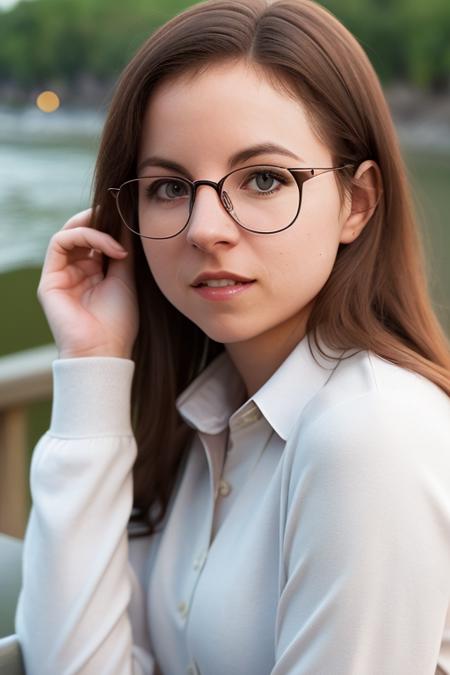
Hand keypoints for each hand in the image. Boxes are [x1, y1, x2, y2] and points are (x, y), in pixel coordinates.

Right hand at [37, 208, 138, 358]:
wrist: (105, 351)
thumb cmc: (118, 322)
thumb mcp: (125, 278)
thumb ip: (122, 249)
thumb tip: (127, 221)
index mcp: (93, 273)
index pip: (95, 238)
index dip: (110, 225)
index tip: (131, 221)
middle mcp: (75, 271)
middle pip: (80, 231)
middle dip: (100, 220)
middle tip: (121, 218)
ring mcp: (61, 275)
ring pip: (69, 233)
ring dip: (95, 228)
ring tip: (118, 240)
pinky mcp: (50, 279)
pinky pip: (60, 243)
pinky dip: (86, 237)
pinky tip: (110, 248)